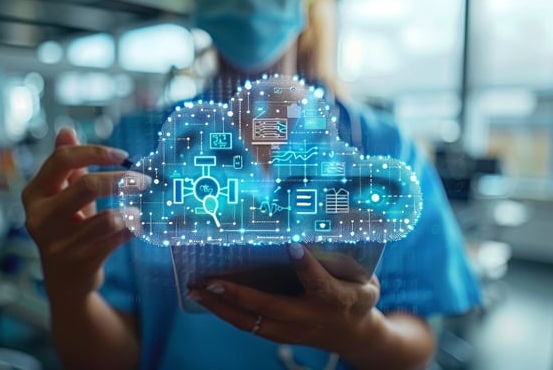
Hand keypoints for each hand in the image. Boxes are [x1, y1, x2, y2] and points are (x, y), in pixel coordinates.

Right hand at [21, 128, 148, 300]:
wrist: (65, 282)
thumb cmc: (68, 229)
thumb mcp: (64, 196)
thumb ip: (68, 166)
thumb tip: (67, 130)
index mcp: (34, 194)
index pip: (62, 159)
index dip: (96, 151)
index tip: (124, 155)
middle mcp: (40, 217)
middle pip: (88, 185)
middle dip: (122, 180)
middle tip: (144, 180)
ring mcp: (58, 243)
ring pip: (107, 218)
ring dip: (131, 211)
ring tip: (140, 210)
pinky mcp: (79, 263)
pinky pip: (116, 239)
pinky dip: (132, 229)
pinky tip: (139, 225)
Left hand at [188, 243, 380, 354]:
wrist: (355, 337)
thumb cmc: (358, 299)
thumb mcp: (366, 280)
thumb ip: (349, 260)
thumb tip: (328, 224)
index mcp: (334, 298)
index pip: (319, 282)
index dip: (306, 265)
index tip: (293, 244)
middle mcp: (309, 317)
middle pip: (270, 308)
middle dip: (239, 295)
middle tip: (211, 280)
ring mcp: (291, 330)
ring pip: (251, 322)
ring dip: (221, 307)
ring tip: (195, 290)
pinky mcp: (279, 335)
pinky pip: (248, 325)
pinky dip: (225, 312)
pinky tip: (206, 298)